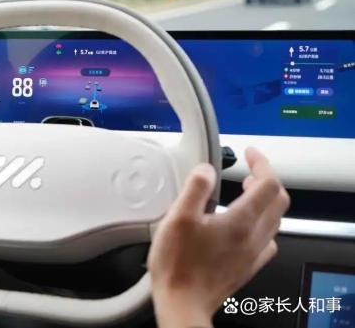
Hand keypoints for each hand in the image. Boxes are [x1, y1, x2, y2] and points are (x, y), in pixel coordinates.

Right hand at [147, 148, 289, 327]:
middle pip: (278, 201)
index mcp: (240, 221)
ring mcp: (253, 254)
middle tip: (249, 171)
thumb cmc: (178, 264)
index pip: (268, 183)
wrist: (182, 302)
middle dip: (266, 180)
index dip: (261, 163)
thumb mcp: (178, 218)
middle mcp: (253, 237)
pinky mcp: (247, 267)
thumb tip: (207, 170)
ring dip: (265, 202)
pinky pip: (267, 242)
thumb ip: (196, 188)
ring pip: (274, 220)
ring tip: (245, 193)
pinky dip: (262, 227)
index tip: (249, 154)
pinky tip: (246, 228)